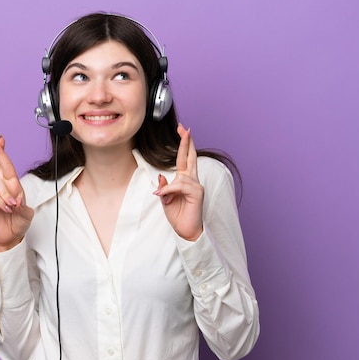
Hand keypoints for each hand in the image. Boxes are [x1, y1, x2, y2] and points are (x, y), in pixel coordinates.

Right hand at [0, 135, 33, 251]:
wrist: (11, 236)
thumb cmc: (19, 223)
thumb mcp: (27, 214)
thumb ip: (23, 206)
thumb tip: (15, 199)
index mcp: (14, 186)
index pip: (7, 166)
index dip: (2, 153)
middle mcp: (3, 187)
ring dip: (7, 195)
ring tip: (12, 206)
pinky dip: (2, 202)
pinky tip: (6, 209)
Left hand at [154, 124, 203, 240]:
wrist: (186, 230)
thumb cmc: (178, 215)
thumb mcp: (165, 199)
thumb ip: (163, 187)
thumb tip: (161, 176)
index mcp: (184, 180)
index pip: (185, 158)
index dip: (184, 144)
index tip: (182, 130)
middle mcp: (192, 180)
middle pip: (190, 157)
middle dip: (186, 142)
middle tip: (185, 128)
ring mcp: (196, 185)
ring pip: (179, 178)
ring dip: (168, 190)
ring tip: (164, 199)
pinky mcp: (197, 192)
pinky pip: (180, 186)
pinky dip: (170, 191)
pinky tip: (166, 198)